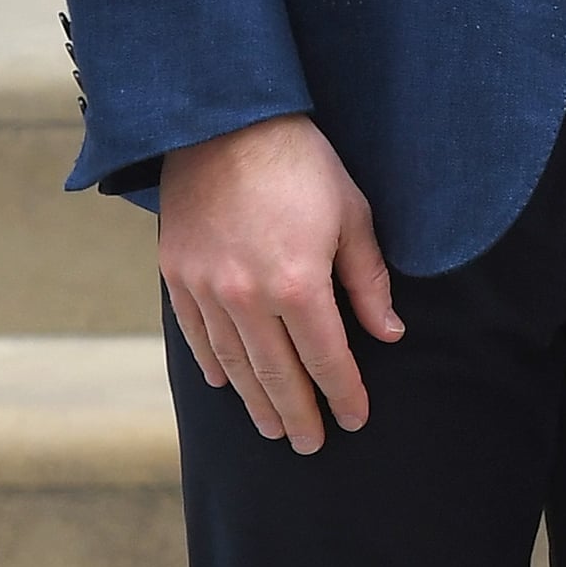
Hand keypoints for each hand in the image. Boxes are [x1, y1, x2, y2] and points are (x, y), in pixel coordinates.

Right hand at [160, 114, 403, 451]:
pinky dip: (212, 365)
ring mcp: (207, 289)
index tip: (354, 419)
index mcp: (298, 283)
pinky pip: (195, 336)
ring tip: (272, 427)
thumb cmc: (301, 163)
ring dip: (255, 401)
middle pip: (277, 375)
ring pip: (234, 365)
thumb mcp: (352, 213)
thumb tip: (388, 334)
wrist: (224, 121)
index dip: (343, 393)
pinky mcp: (177, 275)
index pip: (327, 358)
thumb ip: (367, 280)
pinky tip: (225, 385)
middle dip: (298, 414)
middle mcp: (248, 298)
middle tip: (310, 444)